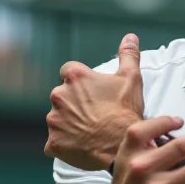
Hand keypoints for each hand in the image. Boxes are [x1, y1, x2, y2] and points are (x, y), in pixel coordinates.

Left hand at [44, 34, 144, 170]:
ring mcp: (54, 121)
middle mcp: (59, 96)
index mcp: (74, 77)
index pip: (69, 71)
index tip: (92, 91)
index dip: (81, 81)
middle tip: (95, 112)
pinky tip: (81, 144)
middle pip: (62, 95)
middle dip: (74, 102)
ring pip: (58, 118)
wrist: (121, 146)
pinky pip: (54, 141)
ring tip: (89, 130)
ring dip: (69, 122)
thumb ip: (128, 55)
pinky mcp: (53, 143)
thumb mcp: (131, 78)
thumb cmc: (126, 111)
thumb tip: (130, 37)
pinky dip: (65, 142)